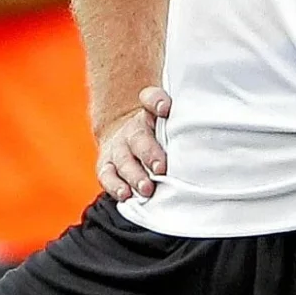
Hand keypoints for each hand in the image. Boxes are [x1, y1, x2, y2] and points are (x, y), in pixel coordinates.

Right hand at [95, 86, 170, 201]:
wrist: (126, 138)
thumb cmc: (158, 134)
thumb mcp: (168, 122)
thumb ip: (178, 118)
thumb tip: (189, 120)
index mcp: (149, 113)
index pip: (151, 99)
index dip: (157, 102)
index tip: (164, 109)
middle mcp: (131, 130)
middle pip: (139, 138)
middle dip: (149, 153)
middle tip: (161, 168)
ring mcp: (117, 149)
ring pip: (124, 161)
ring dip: (135, 175)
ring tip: (146, 189)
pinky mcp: (106, 167)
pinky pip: (107, 176)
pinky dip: (115, 187)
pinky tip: (125, 195)